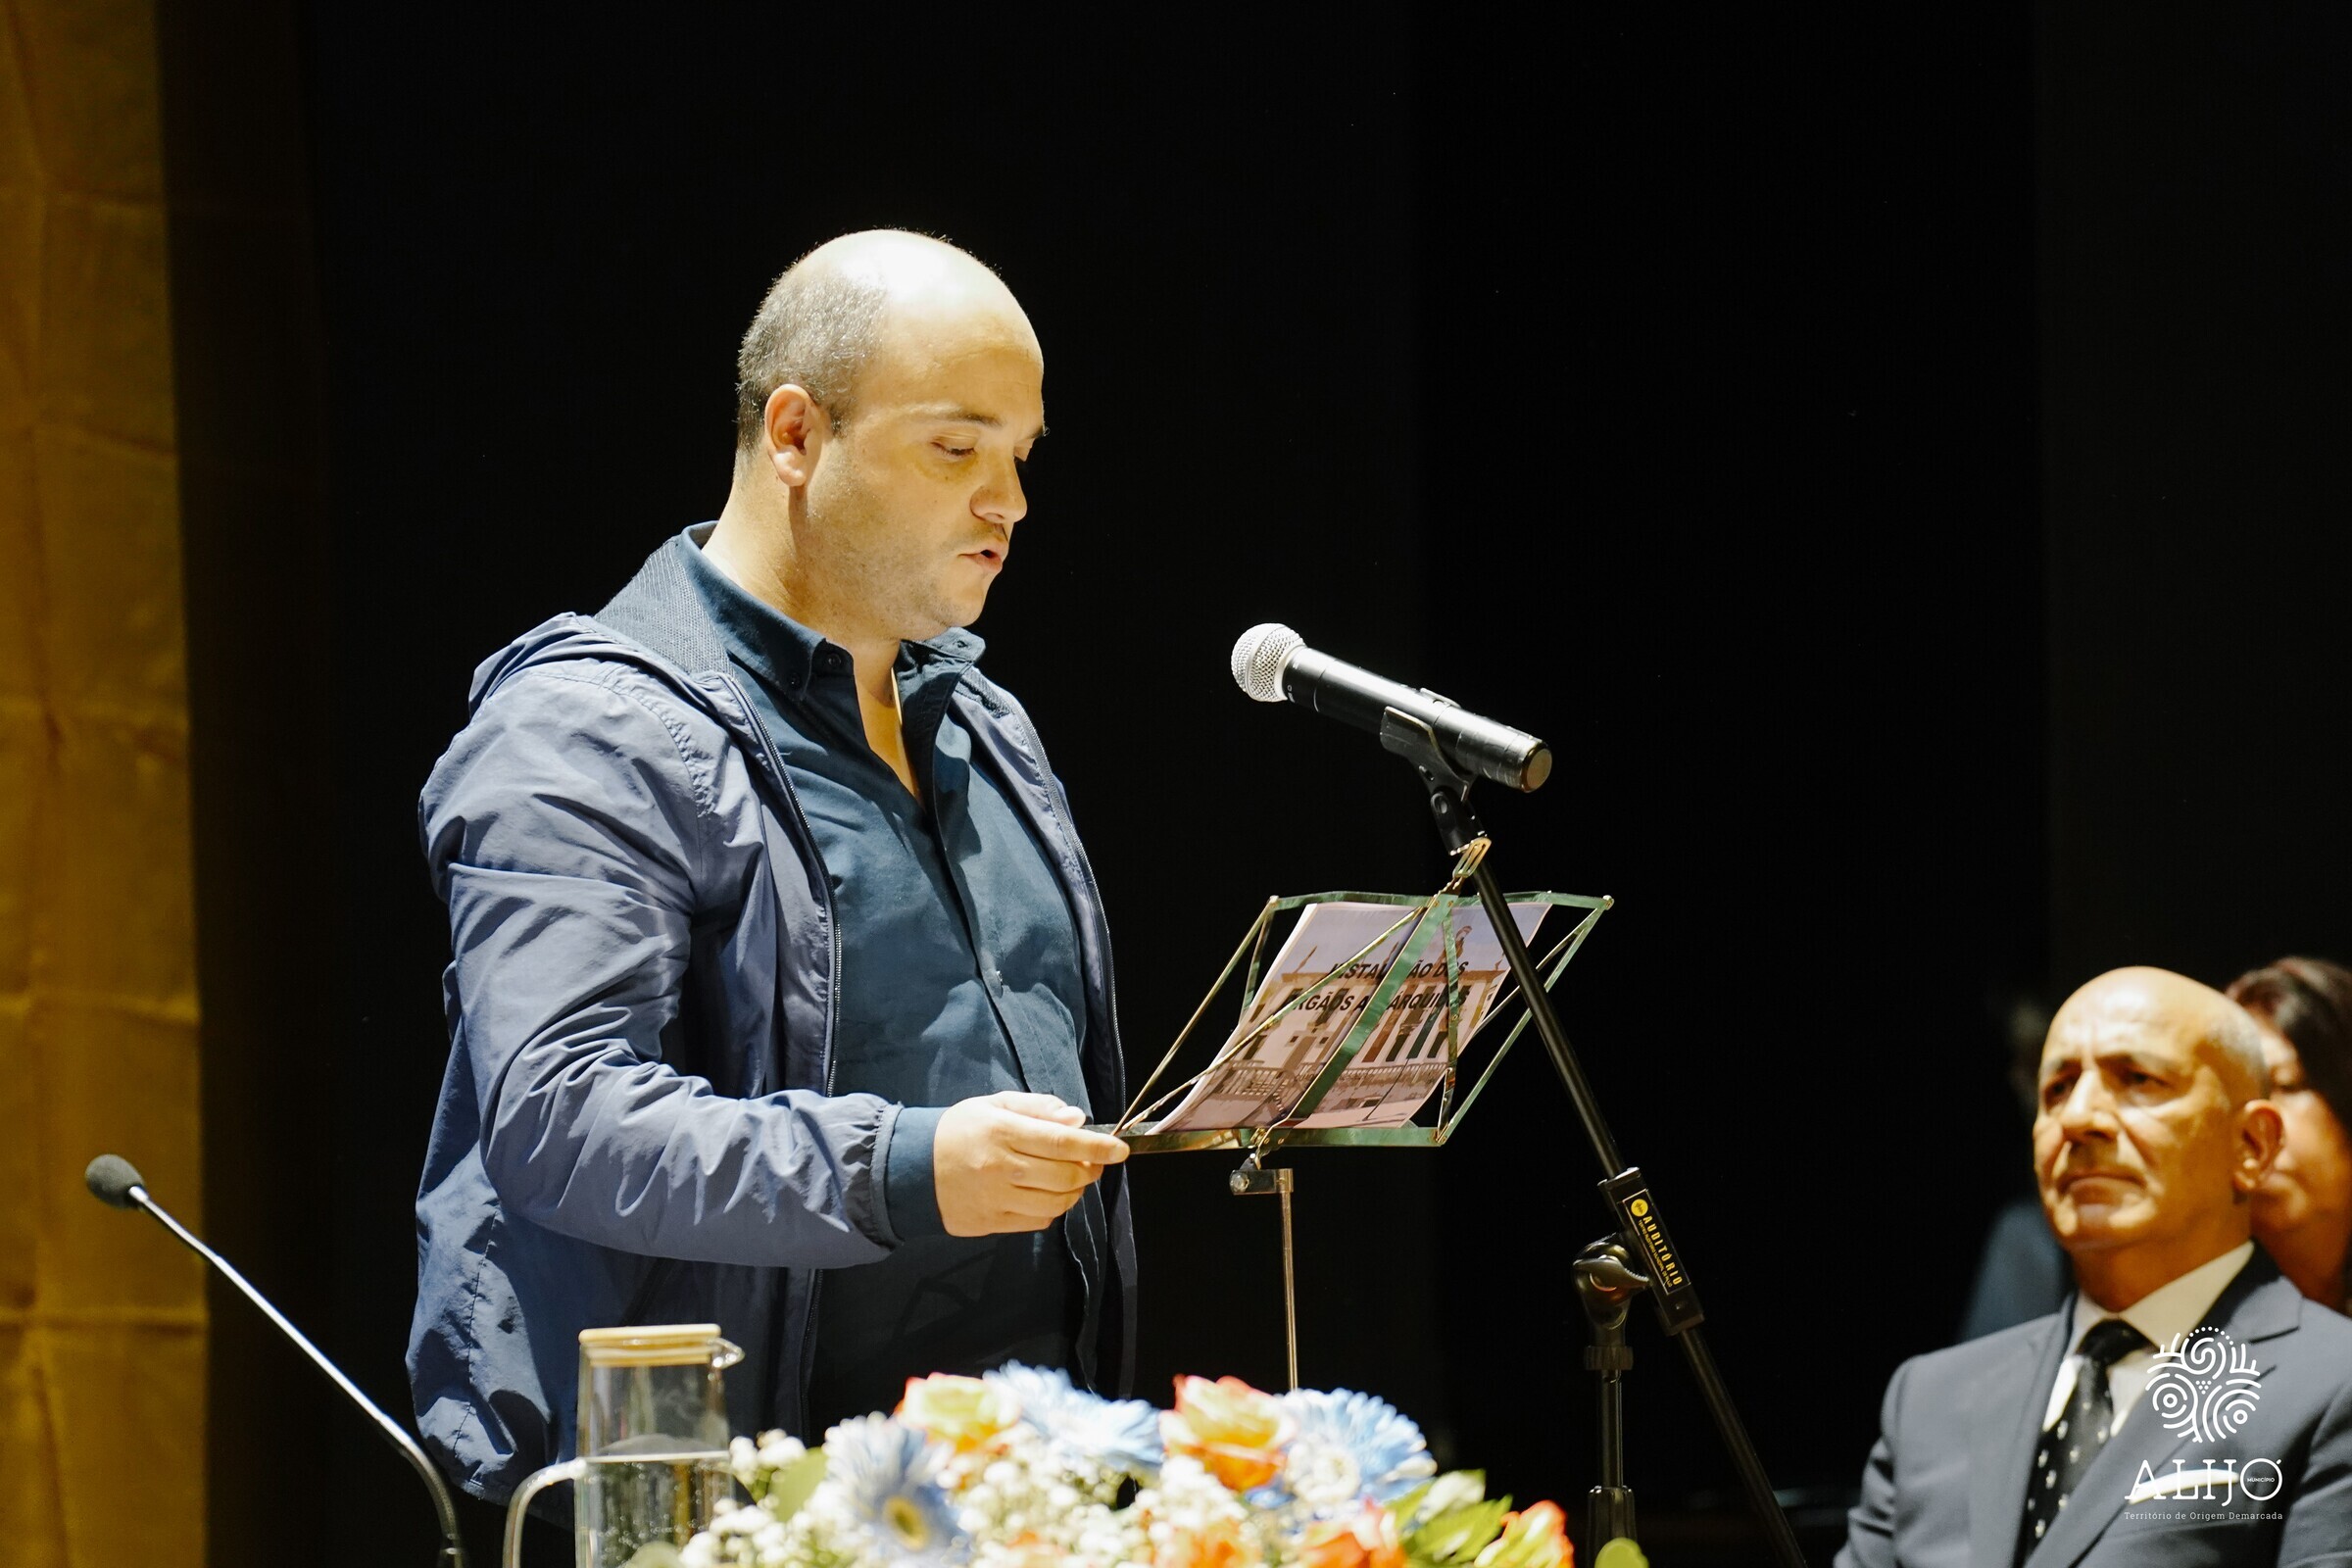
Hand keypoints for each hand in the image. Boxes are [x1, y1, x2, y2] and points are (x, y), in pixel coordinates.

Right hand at [932, 1092, 1129, 1236]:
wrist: (912, 1167)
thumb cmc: (960, 1130)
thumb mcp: (995, 1105)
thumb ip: (1038, 1109)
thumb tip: (1077, 1119)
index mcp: (1002, 1131)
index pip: (1062, 1141)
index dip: (1097, 1146)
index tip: (1120, 1150)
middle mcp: (1001, 1167)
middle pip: (1065, 1175)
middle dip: (1090, 1170)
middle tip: (1092, 1162)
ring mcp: (996, 1199)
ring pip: (1057, 1202)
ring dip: (1074, 1191)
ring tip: (1070, 1178)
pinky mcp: (992, 1223)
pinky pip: (1039, 1220)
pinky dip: (1053, 1208)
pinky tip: (1045, 1194)